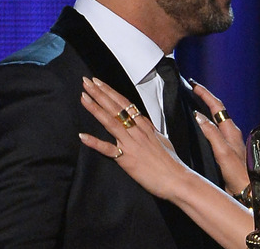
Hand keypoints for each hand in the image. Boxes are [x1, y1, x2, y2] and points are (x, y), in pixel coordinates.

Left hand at [78, 77, 191, 199]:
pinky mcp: (126, 159)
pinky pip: (108, 149)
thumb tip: (145, 124)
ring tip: (83, 96)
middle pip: (116, 108)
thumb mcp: (162, 140)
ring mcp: (131, 143)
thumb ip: (150, 131)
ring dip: (95, 108)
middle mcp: (137, 131)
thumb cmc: (171, 162)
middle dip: (100, 93)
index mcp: (145, 126)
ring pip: (110, 122)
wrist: (177, 178)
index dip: (111, 92)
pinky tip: (82, 136)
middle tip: (87, 81)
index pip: (125, 103)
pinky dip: (94, 142)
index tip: (99, 82)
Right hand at [190, 79, 249, 195]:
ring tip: (196, 103)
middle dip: (206, 98)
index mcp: (232, 131)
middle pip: (218, 111)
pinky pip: (215, 132)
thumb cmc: (239, 174)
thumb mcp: (223, 152)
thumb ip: (212, 134)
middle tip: (194, 90)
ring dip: (207, 110)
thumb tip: (199, 116)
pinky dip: (207, 124)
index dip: (206, 95)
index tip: (195, 85)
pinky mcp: (226, 151)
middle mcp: (231, 134)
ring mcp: (229, 142)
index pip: (217, 107)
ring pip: (217, 120)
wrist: (248, 190)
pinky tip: (201, 128)